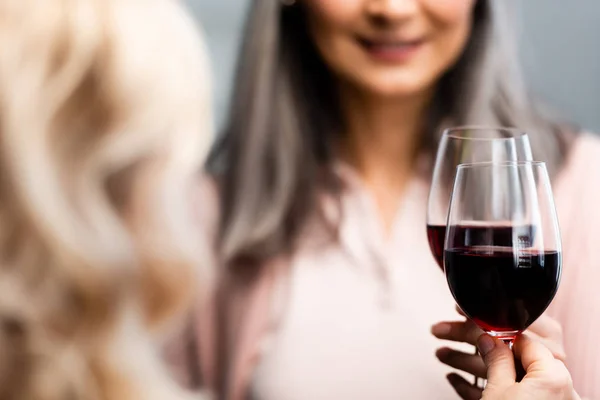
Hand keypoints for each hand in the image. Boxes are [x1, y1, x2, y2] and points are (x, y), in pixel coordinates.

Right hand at [431, 309, 565, 398]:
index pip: (517, 334)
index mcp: (552, 371)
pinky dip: (476, 384)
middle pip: (503, 350)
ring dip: (464, 361)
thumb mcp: (500, 387)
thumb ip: (496, 357)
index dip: (485, 321)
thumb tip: (486, 337)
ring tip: (439, 354)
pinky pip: (499, 392)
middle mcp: (551, 383)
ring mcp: (537, 398)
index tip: (464, 311)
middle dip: (466, 340)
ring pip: (497, 372)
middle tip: (441, 329)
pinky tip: (453, 377)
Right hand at [479, 334, 579, 399]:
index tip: (487, 341)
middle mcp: (567, 390)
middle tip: (486, 359)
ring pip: (539, 377)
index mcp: (554, 377)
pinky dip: (525, 390)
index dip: (503, 340)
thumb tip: (489, 340)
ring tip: (490, 379)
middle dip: (510, 358)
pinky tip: (503, 393)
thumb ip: (496, 360)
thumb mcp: (496, 390)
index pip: (528, 343)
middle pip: (535, 359)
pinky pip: (543, 393)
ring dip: (515, 374)